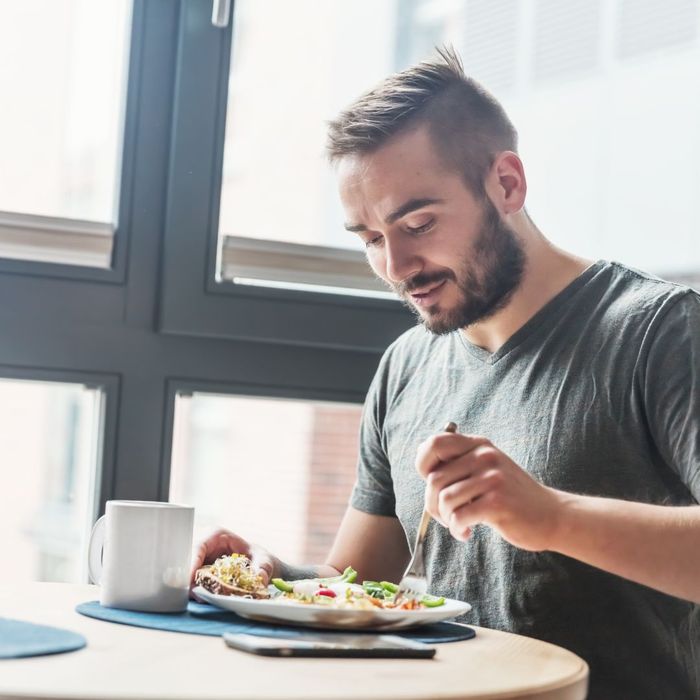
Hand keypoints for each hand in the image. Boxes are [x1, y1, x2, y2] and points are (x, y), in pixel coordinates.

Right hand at [189, 528, 275, 594]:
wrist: (257, 564)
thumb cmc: (258, 556)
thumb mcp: (263, 559)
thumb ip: (263, 567)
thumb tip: (260, 578)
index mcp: (216, 535)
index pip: (198, 547)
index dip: (191, 563)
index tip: (190, 579)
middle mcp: (204, 546)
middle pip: (188, 561)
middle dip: (189, 578)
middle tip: (195, 594)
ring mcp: (200, 560)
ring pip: (188, 573)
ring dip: (192, 586)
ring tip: (202, 598)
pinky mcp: (200, 572)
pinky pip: (193, 581)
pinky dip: (197, 590)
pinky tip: (204, 598)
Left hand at [416, 431, 563, 551]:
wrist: (552, 515)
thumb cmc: (512, 496)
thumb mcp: (487, 468)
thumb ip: (460, 462)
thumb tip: (423, 460)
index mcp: (479, 445)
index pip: (435, 443)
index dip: (423, 464)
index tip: (432, 485)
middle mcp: (485, 456)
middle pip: (435, 479)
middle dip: (432, 504)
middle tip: (445, 516)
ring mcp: (492, 478)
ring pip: (444, 499)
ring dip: (445, 519)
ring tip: (458, 524)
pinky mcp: (497, 502)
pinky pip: (458, 517)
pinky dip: (456, 529)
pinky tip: (466, 532)